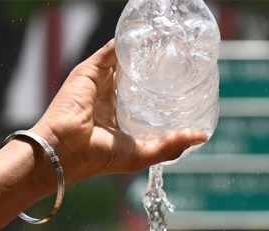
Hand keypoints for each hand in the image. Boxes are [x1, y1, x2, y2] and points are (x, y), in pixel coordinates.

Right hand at [30, 40, 207, 184]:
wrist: (66, 148)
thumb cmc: (99, 156)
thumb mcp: (142, 153)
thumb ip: (171, 145)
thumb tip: (202, 135)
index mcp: (118, 119)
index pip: (143, 100)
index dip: (162, 93)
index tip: (185, 87)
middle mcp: (109, 98)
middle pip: (136, 77)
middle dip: (156, 69)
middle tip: (181, 63)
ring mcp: (99, 83)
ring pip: (125, 60)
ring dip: (144, 51)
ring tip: (168, 44)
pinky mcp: (90, 70)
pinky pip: (111, 49)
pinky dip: (127, 41)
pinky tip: (146, 36)